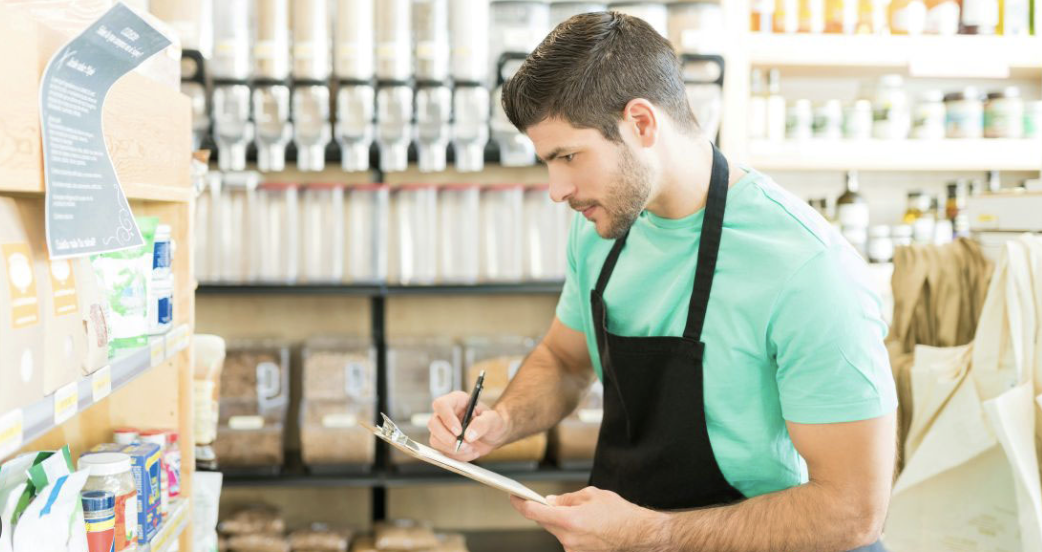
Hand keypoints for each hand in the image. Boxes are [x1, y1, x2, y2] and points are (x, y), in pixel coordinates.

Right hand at [428, 391, 509, 461]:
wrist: (494, 436)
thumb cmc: (493, 422)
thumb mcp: (493, 420)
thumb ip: (482, 424)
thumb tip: (469, 434)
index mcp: (456, 401)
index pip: (441, 405)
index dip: (447, 418)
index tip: (458, 431)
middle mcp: (446, 414)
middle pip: (433, 423)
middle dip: (446, 438)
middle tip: (462, 444)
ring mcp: (443, 428)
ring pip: (435, 440)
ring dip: (453, 449)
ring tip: (471, 448)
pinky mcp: (443, 442)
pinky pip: (442, 452)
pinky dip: (456, 456)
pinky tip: (469, 452)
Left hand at [510, 487, 669, 551]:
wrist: (638, 533)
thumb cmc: (619, 513)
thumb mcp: (591, 495)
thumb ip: (567, 498)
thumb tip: (551, 502)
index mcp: (570, 520)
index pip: (535, 513)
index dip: (521, 504)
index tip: (514, 497)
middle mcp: (569, 538)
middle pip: (545, 522)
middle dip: (546, 511)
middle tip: (552, 502)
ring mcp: (573, 549)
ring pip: (556, 531)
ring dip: (561, 521)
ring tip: (581, 514)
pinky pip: (566, 539)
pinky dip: (570, 530)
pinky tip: (585, 525)